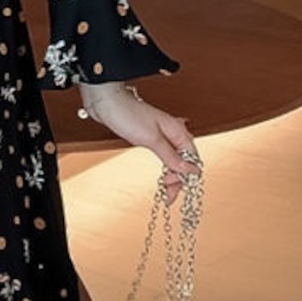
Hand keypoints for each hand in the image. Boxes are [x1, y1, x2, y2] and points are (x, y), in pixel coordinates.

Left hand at [79, 82, 199, 202]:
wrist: (108, 104)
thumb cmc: (128, 115)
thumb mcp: (151, 139)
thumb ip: (170, 156)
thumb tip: (189, 169)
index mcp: (179, 132)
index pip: (193, 160)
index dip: (184, 176)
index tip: (170, 186)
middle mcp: (174, 134)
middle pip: (186, 163)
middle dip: (179, 180)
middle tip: (167, 196)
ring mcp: (164, 136)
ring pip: (176, 161)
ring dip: (173, 176)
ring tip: (165, 192)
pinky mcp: (153, 138)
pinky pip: (166, 156)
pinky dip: (166, 168)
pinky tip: (162, 177)